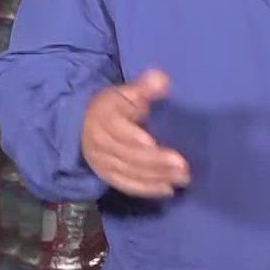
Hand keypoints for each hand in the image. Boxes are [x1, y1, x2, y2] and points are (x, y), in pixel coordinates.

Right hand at [81, 70, 188, 198]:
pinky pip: (126, 185)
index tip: (153, 142)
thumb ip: (145, 87)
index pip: (118, 130)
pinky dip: (146, 189)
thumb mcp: (128, 92)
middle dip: (155, 162)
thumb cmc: (116, 106)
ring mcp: (102, 162)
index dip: (133, 137)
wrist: (86, 124)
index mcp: (104, 117)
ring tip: (182, 178)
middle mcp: (100, 143)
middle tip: (183, 166)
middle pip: (128, 155)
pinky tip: (167, 189)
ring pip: (129, 172)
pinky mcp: (107, 176)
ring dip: (156, 177)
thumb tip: (161, 80)